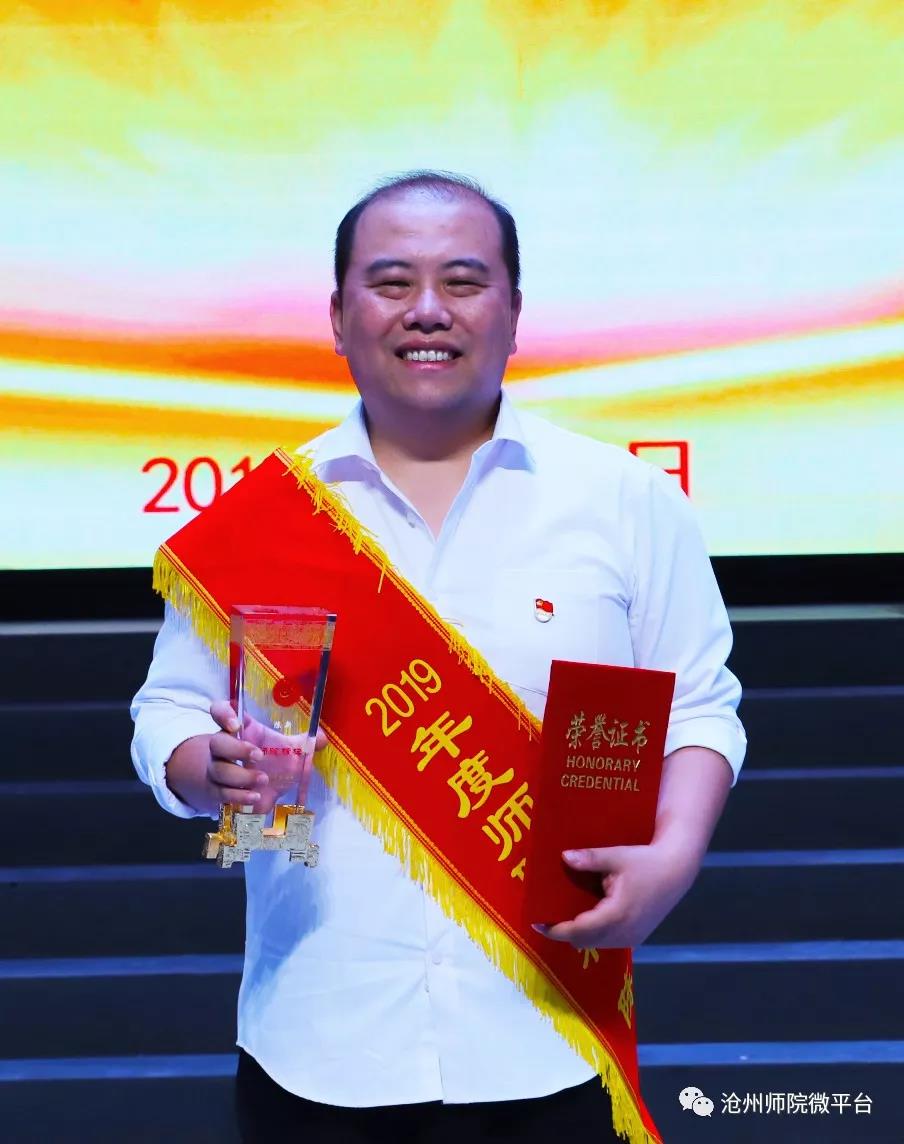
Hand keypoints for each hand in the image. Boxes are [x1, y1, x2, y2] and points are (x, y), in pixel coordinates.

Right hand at [206, 700, 326, 814]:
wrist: (254, 789)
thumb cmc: (270, 761)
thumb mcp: (288, 750)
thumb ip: (303, 743)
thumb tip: (322, 738)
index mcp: (241, 729)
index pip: (221, 711)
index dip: (223, 714)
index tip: (236, 724)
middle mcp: (224, 747)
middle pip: (217, 743)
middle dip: (237, 749)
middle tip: (259, 756)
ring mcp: (217, 769)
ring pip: (219, 770)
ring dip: (241, 776)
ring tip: (263, 780)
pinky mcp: (218, 791)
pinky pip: (222, 793)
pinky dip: (238, 795)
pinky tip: (254, 796)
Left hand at [534, 841, 699, 949]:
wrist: (677, 871)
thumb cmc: (646, 861)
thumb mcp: (616, 856)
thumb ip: (589, 859)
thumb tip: (564, 857)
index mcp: (615, 915)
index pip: (577, 931)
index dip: (555, 930)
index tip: (536, 923)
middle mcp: (623, 932)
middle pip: (583, 941)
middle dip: (565, 932)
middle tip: (548, 916)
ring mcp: (631, 938)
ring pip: (596, 943)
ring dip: (580, 933)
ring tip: (565, 915)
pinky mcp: (636, 937)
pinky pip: (608, 941)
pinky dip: (594, 933)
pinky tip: (588, 915)